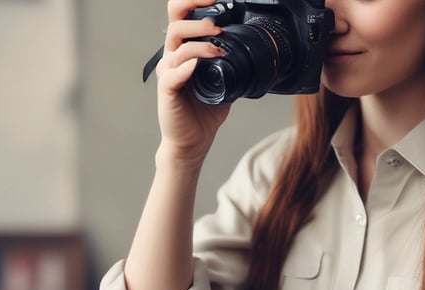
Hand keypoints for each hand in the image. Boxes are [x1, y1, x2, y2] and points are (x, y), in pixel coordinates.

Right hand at [155, 0, 231, 167]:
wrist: (193, 140)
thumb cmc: (204, 111)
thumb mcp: (226, 82)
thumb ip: (233, 64)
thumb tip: (256, 53)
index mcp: (186, 50)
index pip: (184, 15)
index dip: (196, 1)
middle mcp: (174, 56)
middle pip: (175, 20)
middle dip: (195, 11)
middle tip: (216, 22)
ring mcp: (169, 72)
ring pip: (177, 44)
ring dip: (200, 42)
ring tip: (219, 48)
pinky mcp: (167, 90)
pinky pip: (174, 73)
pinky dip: (187, 67)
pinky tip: (199, 66)